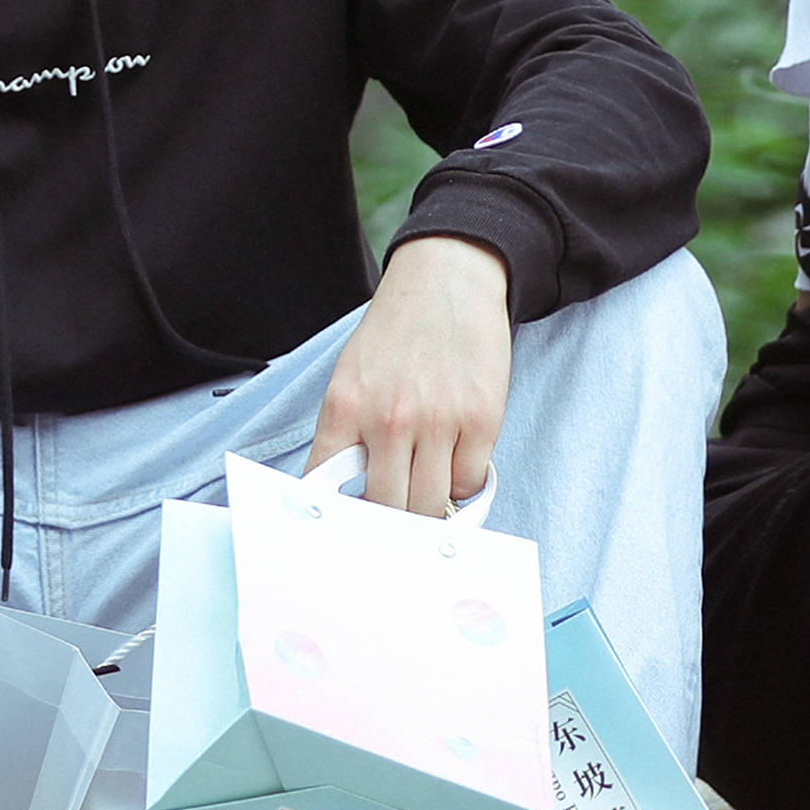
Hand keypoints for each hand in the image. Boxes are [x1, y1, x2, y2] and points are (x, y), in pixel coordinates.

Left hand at [309, 237, 512, 516]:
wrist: (447, 279)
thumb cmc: (397, 334)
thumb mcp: (352, 377)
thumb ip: (346, 433)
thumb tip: (344, 495)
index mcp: (346, 407)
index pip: (327, 486)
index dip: (337, 515)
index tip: (345, 530)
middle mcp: (389, 418)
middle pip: (388, 508)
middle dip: (391, 518)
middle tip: (397, 510)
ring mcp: (438, 420)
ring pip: (431, 503)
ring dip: (430, 505)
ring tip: (428, 485)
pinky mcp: (482, 418)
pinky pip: (470, 482)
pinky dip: (463, 482)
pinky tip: (457, 458)